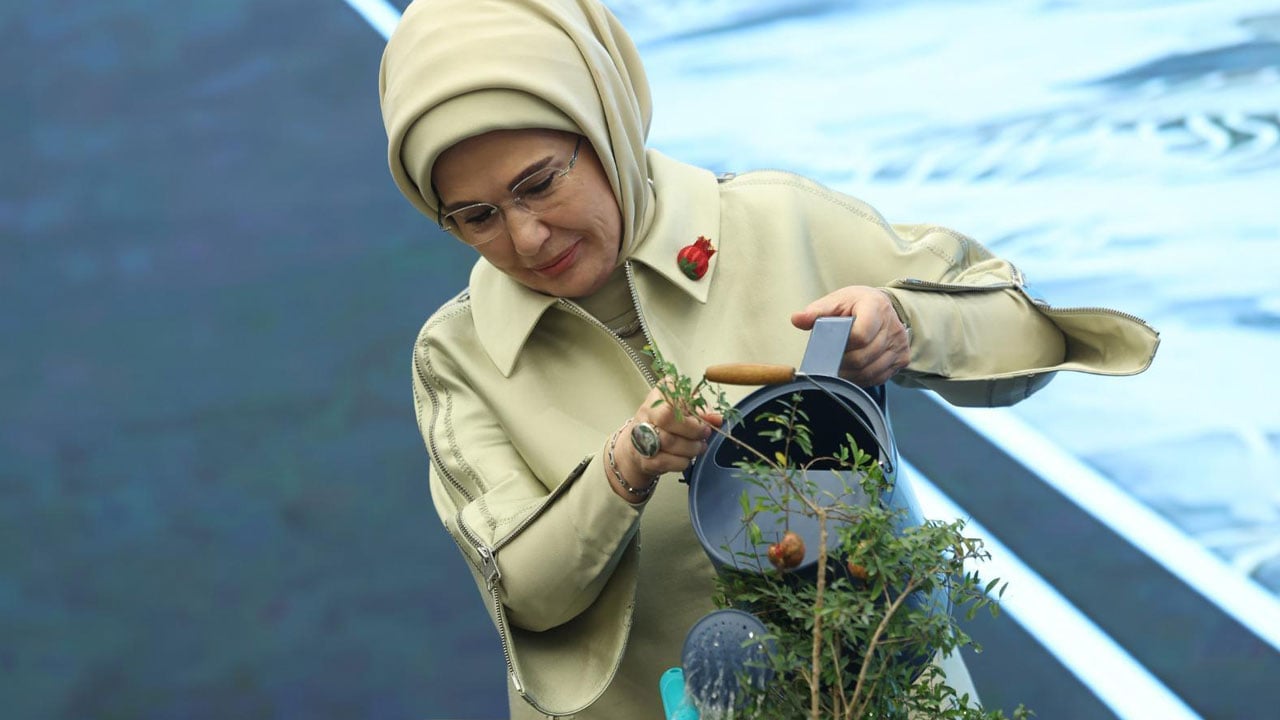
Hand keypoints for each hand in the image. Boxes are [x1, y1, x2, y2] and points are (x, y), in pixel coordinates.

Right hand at [609, 383, 723, 499]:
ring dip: (691, 448)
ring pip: (669, 441)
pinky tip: (685, 457)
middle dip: (692, 429)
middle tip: (705, 433)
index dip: (692, 407)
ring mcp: (642, 436)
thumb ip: (701, 411)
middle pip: (667, 417)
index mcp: (657, 396)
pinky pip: (666, 461)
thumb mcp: (684, 411)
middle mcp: (646, 413)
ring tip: (698, 447)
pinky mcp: (644, 458)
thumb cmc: (666, 425)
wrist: (639, 447)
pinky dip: (682, 461)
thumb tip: (717, 418)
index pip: (672, 393)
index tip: (704, 417)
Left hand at [790, 286, 909, 386]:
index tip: (830, 346)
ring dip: (849, 375)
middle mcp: (893, 327)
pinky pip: (878, 377)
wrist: (883, 308)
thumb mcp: (837, 301)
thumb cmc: (857, 304)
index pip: (860, 335)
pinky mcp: (902, 359)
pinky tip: (851, 372)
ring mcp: (899, 345)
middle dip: (841, 363)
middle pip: (862, 357)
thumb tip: (797, 319)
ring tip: (837, 368)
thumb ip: (817, 311)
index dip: (841, 345)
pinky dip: (861, 379)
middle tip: (827, 362)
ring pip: (869, 371)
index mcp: (876, 307)